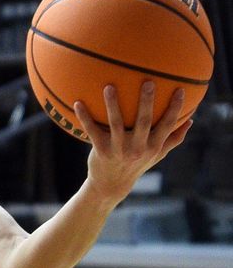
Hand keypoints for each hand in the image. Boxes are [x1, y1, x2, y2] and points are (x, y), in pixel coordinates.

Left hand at [74, 82, 192, 204]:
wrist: (110, 186)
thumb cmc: (136, 165)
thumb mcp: (156, 155)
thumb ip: (172, 139)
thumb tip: (191, 120)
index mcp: (153, 146)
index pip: (167, 125)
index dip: (175, 108)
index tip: (180, 89)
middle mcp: (137, 147)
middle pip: (143, 121)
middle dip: (146, 102)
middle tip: (147, 81)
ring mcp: (118, 149)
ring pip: (115, 123)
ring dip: (112, 104)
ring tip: (109, 87)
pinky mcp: (100, 150)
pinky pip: (92, 130)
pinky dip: (84, 117)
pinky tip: (78, 103)